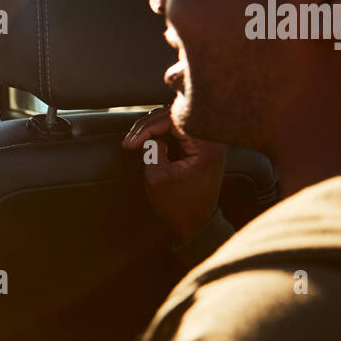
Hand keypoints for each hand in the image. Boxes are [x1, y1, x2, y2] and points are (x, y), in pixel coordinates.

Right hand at [122, 106, 227, 243]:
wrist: (197, 225)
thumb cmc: (180, 206)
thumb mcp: (158, 177)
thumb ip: (152, 150)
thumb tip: (150, 136)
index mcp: (206, 144)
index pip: (172, 119)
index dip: (147, 128)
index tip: (130, 144)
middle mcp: (211, 138)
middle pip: (174, 115)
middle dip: (147, 126)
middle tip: (130, 141)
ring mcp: (207, 141)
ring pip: (175, 120)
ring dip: (152, 128)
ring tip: (135, 141)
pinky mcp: (201, 147)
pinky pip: (178, 130)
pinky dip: (161, 133)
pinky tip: (147, 140)